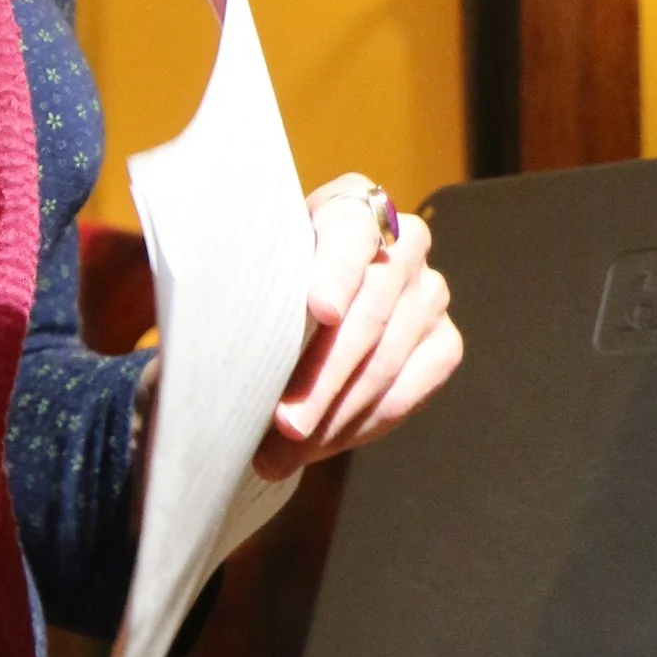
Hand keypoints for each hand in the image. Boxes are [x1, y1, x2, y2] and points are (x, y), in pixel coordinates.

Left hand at [252, 172, 461, 481]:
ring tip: (284, 451)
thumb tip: (213, 327)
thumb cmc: (260, 287)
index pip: (351, 231)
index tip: (320, 313)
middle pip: (372, 310)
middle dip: (324, 376)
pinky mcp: (443, 342)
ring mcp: (431, 293)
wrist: (291, 313)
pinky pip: (410, 391)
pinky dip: (363, 423)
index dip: (336, 273)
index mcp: (351, 205)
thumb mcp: (246, 271)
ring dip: (334, 414)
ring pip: (388, 360)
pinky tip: (323, 443)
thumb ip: (241, 280)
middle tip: (285, 423)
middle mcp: (405, 243)